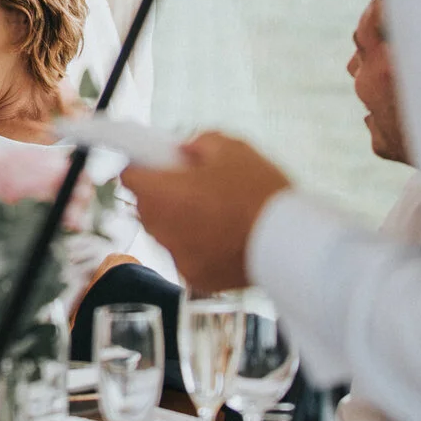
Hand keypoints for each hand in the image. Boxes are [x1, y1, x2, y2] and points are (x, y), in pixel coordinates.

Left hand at [123, 132, 292, 294]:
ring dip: (180, 221)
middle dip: (162, 194)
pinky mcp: (196, 277)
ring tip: (217, 213)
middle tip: (194, 186)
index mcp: (162, 193)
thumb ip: (199, 142)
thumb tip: (185, 150)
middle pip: (146, 206)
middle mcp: (162, 229)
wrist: (291, 243)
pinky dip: (199, 246)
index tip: (156, 164)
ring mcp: (178, 257)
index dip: (142, 166)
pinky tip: (226, 237)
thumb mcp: (231, 148)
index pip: (128, 176)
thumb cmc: (260, 193)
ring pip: (166, 232)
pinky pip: (187, 255)